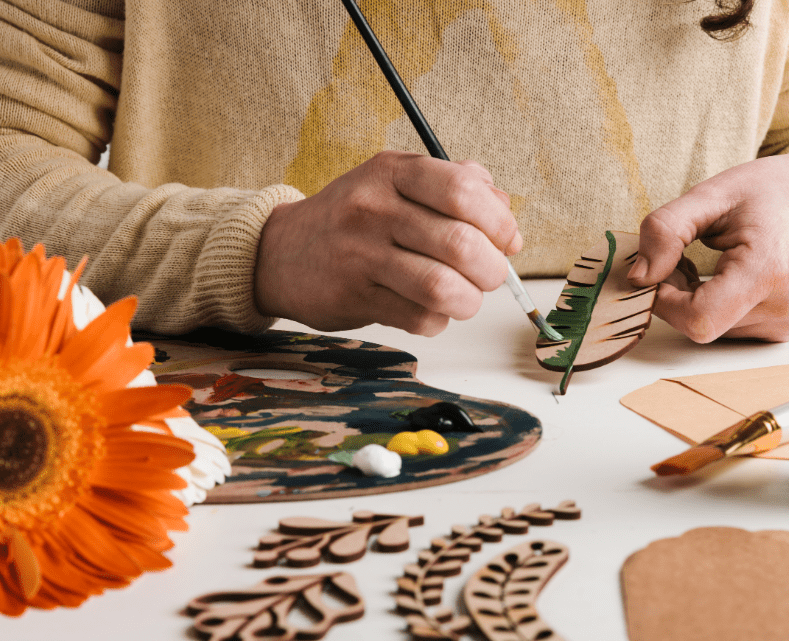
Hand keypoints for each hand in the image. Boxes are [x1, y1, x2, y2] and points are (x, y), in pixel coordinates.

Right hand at [254, 151, 520, 335]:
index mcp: (394, 171)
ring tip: (465, 298)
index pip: (464, 191)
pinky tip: (428, 309)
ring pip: (441, 287)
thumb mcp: (398, 182)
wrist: (281, 251)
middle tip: (490, 276)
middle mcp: (375, 208)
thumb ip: (455, 187)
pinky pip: (418, 318)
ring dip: (468, 301)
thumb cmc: (354, 218)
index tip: (506, 240)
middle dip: (491, 269)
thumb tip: (507, 218)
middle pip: (460, 244)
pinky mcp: (354, 296)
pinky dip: (437, 320)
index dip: (499, 221)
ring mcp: (361, 254)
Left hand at [627, 150, 788, 341]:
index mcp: (767, 271)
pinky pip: (738, 328)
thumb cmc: (777, 189)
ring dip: (699, 301)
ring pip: (717, 329)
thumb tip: (638, 276)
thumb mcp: (713, 195)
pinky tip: (731, 276)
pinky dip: (722, 306)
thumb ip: (666, 230)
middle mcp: (786, 307)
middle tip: (683, 255)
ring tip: (713, 260)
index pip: (697, 319)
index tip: (657, 271)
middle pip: (703, 324)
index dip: (665, 300)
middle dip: (678, 294)